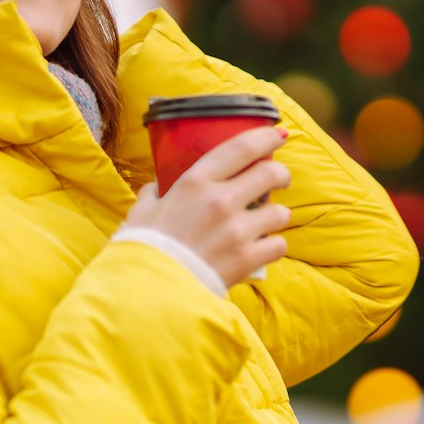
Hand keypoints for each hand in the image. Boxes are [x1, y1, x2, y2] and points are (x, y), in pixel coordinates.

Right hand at [124, 125, 292, 288]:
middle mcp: (221, 201)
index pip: (241, 148)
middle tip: (280, 179)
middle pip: (271, 174)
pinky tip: (263, 247)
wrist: (150, 289)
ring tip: (267, 220)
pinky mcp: (247, 258)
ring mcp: (237, 231)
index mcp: (195, 182)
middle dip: (281, 174)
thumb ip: (154, 193)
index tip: (278, 134)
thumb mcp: (142, 210)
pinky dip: (273, 246)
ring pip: (280, 212)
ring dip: (277, 215)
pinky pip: (278, 245)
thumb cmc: (144, 247)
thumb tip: (158, 186)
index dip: (265, 137)